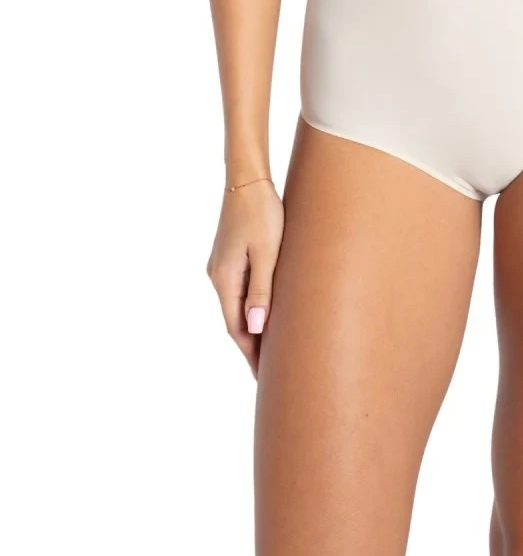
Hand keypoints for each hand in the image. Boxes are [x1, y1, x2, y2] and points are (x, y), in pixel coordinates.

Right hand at [206, 178, 284, 378]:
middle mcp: (217, 276)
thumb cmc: (263, 213)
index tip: (265, 377)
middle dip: (251, 346)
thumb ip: (262, 290)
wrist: (247, 179)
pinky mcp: (228, 256)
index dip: (251, 353)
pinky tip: (264, 312)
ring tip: (272, 348)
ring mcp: (221, 266)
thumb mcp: (267, 252)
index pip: (237, 328)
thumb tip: (255, 330)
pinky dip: (250, 308)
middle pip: (234, 321)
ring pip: (236, 306)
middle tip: (271, 372)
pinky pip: (238, 291)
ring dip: (251, 327)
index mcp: (225, 279)